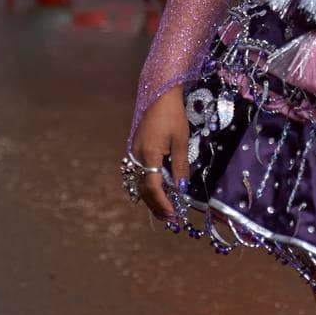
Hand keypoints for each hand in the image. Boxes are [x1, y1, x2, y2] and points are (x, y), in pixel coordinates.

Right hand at [130, 87, 189, 220]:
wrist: (159, 95)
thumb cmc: (173, 116)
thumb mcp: (181, 141)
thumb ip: (180, 167)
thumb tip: (182, 190)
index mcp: (148, 154)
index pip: (153, 187)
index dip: (163, 203)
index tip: (173, 214)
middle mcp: (136, 156)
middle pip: (143, 189)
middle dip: (156, 206)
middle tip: (171, 219)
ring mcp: (133, 153)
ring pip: (139, 183)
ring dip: (151, 198)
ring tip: (166, 210)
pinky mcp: (135, 150)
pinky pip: (138, 175)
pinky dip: (147, 187)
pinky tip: (158, 192)